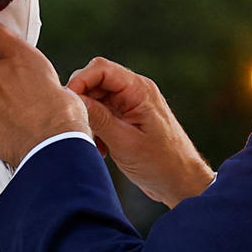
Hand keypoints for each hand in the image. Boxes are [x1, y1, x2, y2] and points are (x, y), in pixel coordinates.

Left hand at [0, 25, 90, 167]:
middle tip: (21, 93)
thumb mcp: (59, 84)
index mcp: (22, 57)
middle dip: (2, 78)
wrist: (53, 146)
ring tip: (21, 116)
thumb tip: (38, 84)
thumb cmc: (64, 117)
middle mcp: (0, 72)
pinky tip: (14, 128)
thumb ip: (38, 77)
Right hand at [67, 57, 215, 207]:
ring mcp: (132, 104)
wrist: (181, 182)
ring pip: (96, 98)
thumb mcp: (124, 142)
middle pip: (95, 81)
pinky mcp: (128, 118)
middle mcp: (136, 92)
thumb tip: (73, 100)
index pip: (100, 69)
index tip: (69, 104)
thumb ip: (98, 118)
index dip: (80, 82)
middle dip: (82, 102)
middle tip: (79, 126)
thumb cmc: (161, 163)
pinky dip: (96, 127)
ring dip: (88, 118)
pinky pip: (103, 113)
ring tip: (94, 142)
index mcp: (139, 90)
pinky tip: (101, 148)